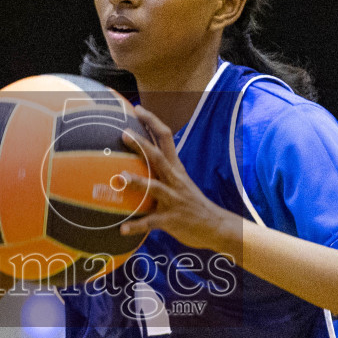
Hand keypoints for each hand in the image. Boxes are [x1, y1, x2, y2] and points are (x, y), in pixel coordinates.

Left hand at [120, 105, 240, 251]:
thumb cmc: (191, 203)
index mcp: (176, 168)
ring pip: (155, 187)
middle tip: (123, 133)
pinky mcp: (172, 220)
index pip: (165, 137)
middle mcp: (175, 180)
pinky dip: (137, 226)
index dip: (152, 121)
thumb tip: (138, 161)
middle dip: (141, 144)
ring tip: (121, 178)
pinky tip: (122, 229)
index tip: (137, 108)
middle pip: (158, 157)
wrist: (216, 226)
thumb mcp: (180, 182)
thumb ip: (161, 171)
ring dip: (138, 182)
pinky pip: (152, 223)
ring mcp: (174, 200)